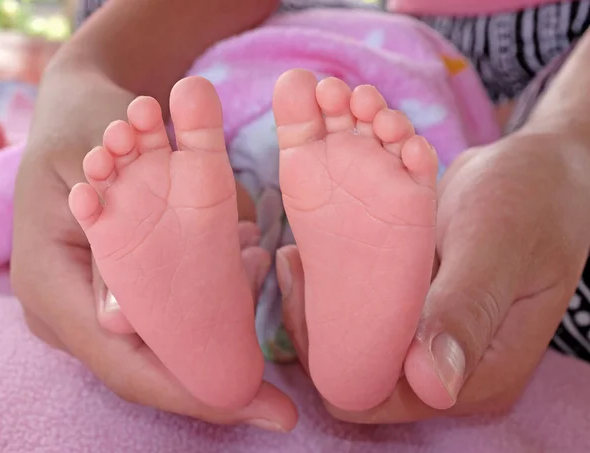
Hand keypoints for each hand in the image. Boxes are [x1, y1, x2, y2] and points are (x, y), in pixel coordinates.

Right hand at [10, 147, 296, 431]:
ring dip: (225, 317)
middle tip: (281, 391)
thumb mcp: (90, 162)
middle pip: (155, 364)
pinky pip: (174, 301)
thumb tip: (119, 328)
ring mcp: (97, 298)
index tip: (259, 407)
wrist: (83, 104)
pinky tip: (251, 256)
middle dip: (221, 366)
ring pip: (171, 333)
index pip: (127, 368)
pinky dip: (217, 288)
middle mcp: (72, 309)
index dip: (194, 395)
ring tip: (265, 266)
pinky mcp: (120, 279)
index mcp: (53, 289)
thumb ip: (104, 238)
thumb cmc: (83, 123)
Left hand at [279, 131, 589, 421]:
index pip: (377, 395)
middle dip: (315, 326)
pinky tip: (316, 248)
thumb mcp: (498, 246)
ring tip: (298, 254)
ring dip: (318, 303)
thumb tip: (435, 384)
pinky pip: (363, 310)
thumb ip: (467, 311)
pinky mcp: (415, 306)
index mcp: (478, 371)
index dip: (332, 357)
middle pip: (357, 370)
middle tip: (294, 265)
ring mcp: (429, 334)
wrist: (537, 170)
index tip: (306, 294)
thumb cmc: (531, 200)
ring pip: (353, 340)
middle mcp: (448, 364)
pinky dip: (334, 285)